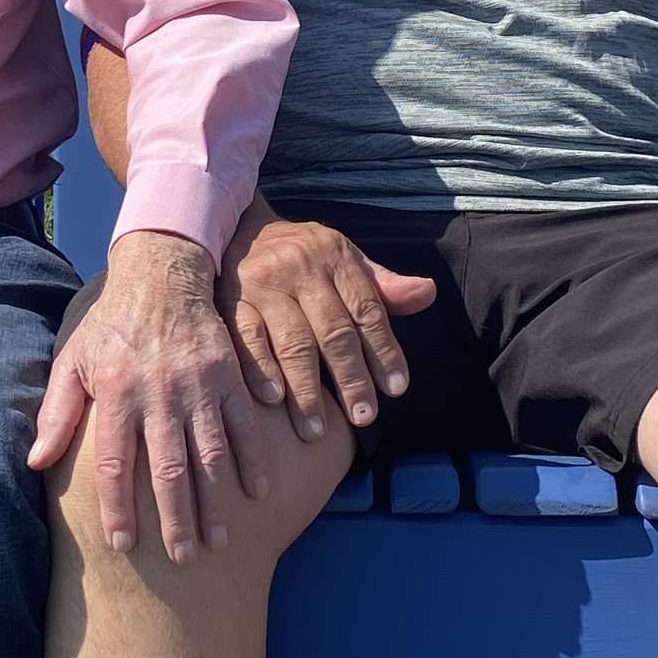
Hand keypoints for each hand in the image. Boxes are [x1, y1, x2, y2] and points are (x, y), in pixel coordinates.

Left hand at [27, 232, 271, 563]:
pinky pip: (244, 424)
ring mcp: (198, 386)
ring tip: (218, 542)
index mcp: (116, 394)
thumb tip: (35, 462)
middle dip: (175, 518)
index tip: (123, 546)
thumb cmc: (111, 325)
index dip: (117, 507)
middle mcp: (158, 393)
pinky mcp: (228, 375)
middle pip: (166, 468)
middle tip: (183, 560)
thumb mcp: (72, 361)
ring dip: (215, 501)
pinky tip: (258, 494)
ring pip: (208, 453)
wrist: (162, 274)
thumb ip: (56, 413)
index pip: (114, 463)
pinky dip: (252, 459)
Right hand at [220, 202, 435, 439]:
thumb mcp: (345, 259)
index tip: (396, 388)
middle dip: (351, 378)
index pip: (367, 309)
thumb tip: (427, 293)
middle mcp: (300, 268)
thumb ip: (383, 285)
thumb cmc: (303, 256)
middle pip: (333, 331)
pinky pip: (246, 339)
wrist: (238, 228)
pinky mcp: (230, 301)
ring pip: (292, 342)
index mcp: (335, 256)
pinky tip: (274, 399)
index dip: (384, 350)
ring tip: (318, 429)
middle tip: (364, 417)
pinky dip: (261, 369)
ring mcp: (262, 285)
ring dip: (307, 389)